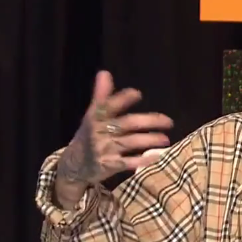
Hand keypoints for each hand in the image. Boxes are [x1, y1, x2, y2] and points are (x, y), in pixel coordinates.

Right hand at [55, 71, 172, 203]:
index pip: (108, 105)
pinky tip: (156, 156)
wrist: (72, 168)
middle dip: (148, 121)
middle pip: (127, 124)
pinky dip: (141, 160)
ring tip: (166, 139)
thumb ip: (101, 96)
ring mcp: (104, 150)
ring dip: (150, 140)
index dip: (122, 99)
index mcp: (95, 118)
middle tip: (169, 121)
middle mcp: (100, 132)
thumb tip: (104, 73)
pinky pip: (127, 162)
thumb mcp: (91, 116)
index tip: (137, 94)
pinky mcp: (109, 165)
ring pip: (130, 142)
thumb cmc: (87, 137)